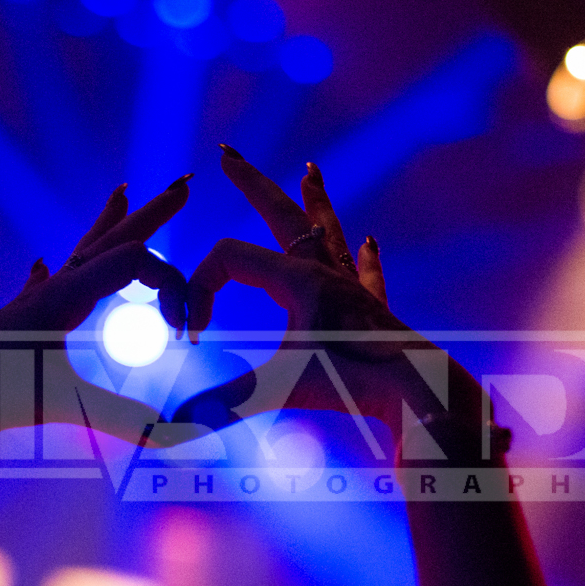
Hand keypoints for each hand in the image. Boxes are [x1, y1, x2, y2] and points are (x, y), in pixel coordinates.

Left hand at [0, 178, 193, 450]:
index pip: (135, 261)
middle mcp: (53, 287)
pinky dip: (55, 269)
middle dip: (151, 214)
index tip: (182, 332)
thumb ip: (119, 419)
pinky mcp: (21, 321)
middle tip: (182, 186)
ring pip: (81, 251)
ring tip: (122, 193)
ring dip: (107, 225)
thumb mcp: (60, 404)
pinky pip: (46, 281)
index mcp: (66, 294)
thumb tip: (171, 437)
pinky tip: (43, 263)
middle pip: (111, 238)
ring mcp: (35, 301)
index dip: (171, 285)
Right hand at [179, 148, 481, 445]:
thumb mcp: (279, 389)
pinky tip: (370, 241)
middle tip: (228, 155)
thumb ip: (222, 404)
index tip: (193, 336)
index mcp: (296, 277)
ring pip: (327, 230)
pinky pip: (366, 272)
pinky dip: (363, 256)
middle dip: (250, 183)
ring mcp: (351, 287)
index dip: (200, 289)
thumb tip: (167, 430)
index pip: (227, 258)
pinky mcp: (374, 310)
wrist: (416, 389)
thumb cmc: (352, 381)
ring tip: (312, 170)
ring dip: (314, 201)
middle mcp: (323, 270)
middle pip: (279, 213)